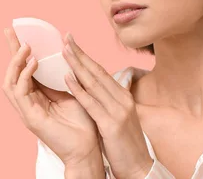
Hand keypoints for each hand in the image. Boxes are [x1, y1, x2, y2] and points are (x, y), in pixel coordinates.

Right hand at [2, 27, 103, 169]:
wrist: (88, 148)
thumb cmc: (84, 122)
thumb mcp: (72, 91)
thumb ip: (63, 75)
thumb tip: (63, 51)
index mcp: (37, 94)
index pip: (23, 68)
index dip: (19, 50)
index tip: (17, 29)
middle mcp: (28, 101)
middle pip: (11, 72)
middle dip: (10, 51)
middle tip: (11, 31)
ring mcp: (27, 110)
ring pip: (9, 82)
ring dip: (16, 62)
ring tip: (26, 47)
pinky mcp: (30, 118)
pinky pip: (20, 94)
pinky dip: (25, 76)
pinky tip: (33, 64)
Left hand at [62, 33, 153, 178]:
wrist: (138, 167)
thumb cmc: (124, 144)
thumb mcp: (117, 116)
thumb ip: (107, 101)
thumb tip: (92, 87)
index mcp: (122, 96)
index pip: (100, 71)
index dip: (85, 56)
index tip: (72, 43)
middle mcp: (121, 98)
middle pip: (97, 72)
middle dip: (80, 54)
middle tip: (65, 37)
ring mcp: (118, 110)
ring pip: (93, 83)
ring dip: (77, 65)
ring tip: (63, 50)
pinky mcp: (112, 124)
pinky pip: (91, 103)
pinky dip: (79, 89)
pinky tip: (67, 78)